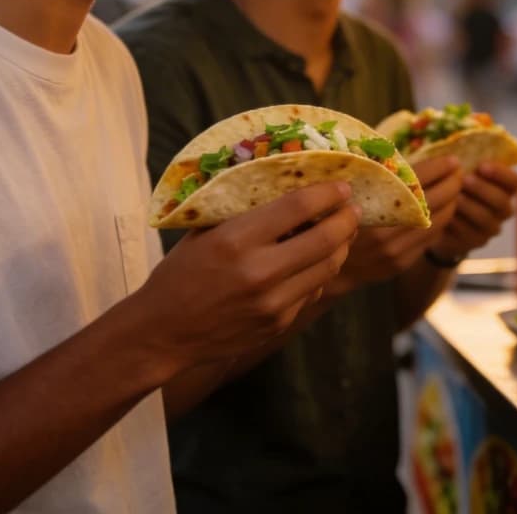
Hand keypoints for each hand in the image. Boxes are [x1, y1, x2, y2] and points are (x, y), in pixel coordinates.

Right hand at [136, 182, 359, 367]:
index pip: (299, 206)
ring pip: (328, 266)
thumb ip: (245, 212)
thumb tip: (287, 184)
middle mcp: (260, 271)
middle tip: (354, 206)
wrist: (163, 332)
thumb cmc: (181, 272)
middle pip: (326, 238)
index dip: (327, 192)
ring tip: (344, 230)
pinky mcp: (278, 322)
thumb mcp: (206, 231)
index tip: (342, 184)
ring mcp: (273, 302)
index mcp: (237, 239)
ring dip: (342, 244)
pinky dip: (321, 271)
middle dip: (348, 218)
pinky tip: (318, 260)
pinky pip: (313, 289)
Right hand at [324, 156, 462, 294]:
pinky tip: (445, 209)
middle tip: (459, 170)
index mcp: (368, 203)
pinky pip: (430, 239)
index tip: (452, 159)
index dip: (438, 168)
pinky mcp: (400, 262)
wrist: (323, 258)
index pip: (415, 181)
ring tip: (456, 187)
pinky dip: (442, 221)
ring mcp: (393, 249)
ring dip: (452, 202)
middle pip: (432, 201)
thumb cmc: (336, 211)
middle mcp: (382, 230)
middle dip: (452, 183)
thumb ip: (376, 170)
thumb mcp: (350, 185)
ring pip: (436, 221)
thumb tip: (408, 143)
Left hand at [430, 161, 516, 261]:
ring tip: (452, 196)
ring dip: (469, 206)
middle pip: (501, 201)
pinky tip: (445, 212)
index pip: (514, 181)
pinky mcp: (477, 242)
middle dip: (482, 189)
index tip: (481, 165)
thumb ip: (465, 162)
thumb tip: (456, 150)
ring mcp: (492, 227)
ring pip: (486, 218)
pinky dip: (457, 222)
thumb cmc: (453, 185)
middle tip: (464, 180)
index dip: (501, 173)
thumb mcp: (459, 171)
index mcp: (505, 188)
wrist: (441, 216)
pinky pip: (470, 233)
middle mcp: (504, 209)